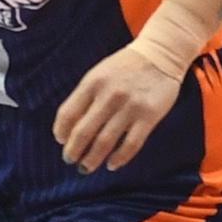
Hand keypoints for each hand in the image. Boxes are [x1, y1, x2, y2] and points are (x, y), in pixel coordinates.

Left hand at [53, 45, 181, 173]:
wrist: (160, 54)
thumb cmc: (125, 67)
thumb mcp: (100, 73)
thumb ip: (85, 96)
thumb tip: (69, 129)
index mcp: (93, 82)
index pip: (68, 113)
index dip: (61, 132)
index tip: (62, 141)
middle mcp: (109, 95)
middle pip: (83, 132)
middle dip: (73, 151)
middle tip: (71, 160)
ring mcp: (129, 106)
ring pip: (105, 142)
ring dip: (92, 159)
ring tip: (86, 167)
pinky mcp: (148, 116)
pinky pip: (130, 145)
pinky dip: (119, 158)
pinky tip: (111, 165)